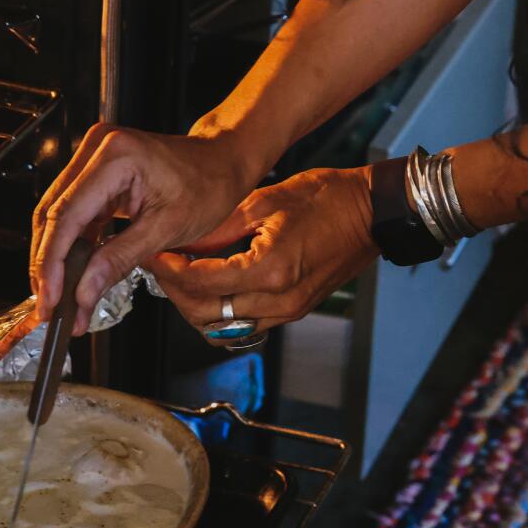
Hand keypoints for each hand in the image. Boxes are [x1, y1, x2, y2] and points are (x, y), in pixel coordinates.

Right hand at [30, 124, 261, 328]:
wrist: (224, 160)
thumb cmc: (209, 185)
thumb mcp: (168, 228)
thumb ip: (119, 260)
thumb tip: (82, 293)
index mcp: (116, 156)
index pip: (67, 215)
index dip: (52, 263)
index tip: (50, 299)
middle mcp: (97, 148)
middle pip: (54, 215)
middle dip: (49, 266)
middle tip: (50, 308)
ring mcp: (94, 156)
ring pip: (58, 215)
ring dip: (56, 259)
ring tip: (59, 300)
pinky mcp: (96, 170)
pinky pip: (74, 211)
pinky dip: (72, 245)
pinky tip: (71, 276)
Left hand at [147, 167, 377, 345]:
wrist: (372, 213)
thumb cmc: (328, 198)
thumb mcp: (265, 201)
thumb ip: (219, 228)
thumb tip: (183, 240)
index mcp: (270, 269)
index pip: (202, 282)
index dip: (170, 271)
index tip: (155, 255)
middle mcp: (279, 299)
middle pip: (206, 315)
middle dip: (176, 293)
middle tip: (162, 266)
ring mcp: (289, 310)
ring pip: (224, 329)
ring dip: (197, 308)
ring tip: (183, 278)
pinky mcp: (294, 310)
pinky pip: (246, 325)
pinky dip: (223, 312)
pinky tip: (214, 286)